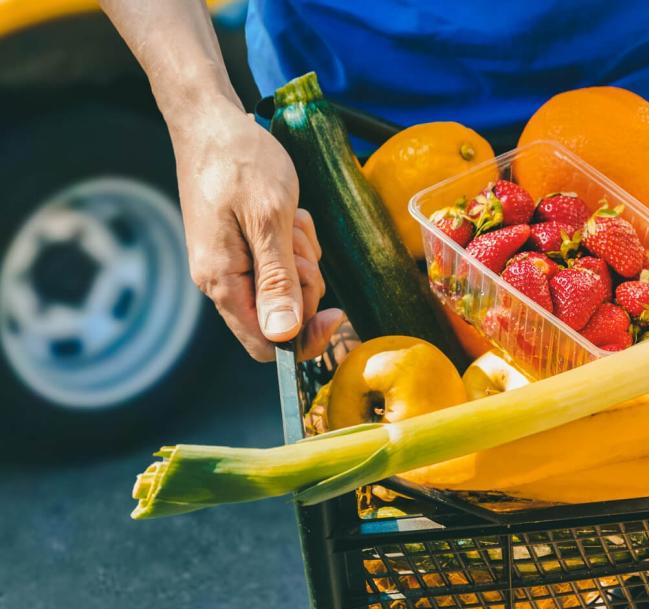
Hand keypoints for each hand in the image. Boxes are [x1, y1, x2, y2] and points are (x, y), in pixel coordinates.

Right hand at [169, 102, 341, 359]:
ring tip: (291, 219)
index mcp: (222, 281)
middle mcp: (220, 280)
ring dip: (302, 255)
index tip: (336, 313)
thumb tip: (282, 335)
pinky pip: (281, 261)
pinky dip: (294, 240)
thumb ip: (276, 280)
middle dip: (305, 283)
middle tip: (299, 241)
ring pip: (287, 286)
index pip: (266, 345)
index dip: (305, 338)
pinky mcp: (241, 246)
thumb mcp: (270, 220)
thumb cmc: (240, 162)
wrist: (212, 122)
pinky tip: (288, 212)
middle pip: (282, 316)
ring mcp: (231, 263)